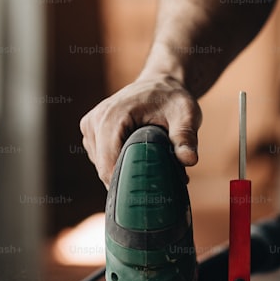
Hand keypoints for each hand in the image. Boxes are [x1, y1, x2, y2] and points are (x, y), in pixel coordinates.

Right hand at [80, 75, 201, 186]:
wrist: (160, 83)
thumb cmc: (172, 98)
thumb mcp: (185, 115)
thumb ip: (186, 137)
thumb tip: (189, 160)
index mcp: (111, 117)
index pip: (108, 166)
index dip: (125, 186)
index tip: (146, 197)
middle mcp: (95, 121)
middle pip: (104, 169)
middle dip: (129, 180)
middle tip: (157, 182)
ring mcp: (90, 128)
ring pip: (103, 167)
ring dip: (124, 173)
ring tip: (149, 165)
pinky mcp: (92, 133)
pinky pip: (102, 160)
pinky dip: (119, 164)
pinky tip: (138, 159)